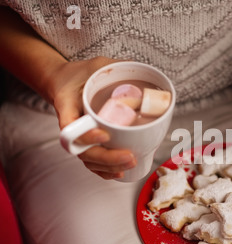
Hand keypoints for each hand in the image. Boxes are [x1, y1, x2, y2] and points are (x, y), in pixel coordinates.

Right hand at [49, 57, 136, 178]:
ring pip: (88, 160)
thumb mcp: (98, 65)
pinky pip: (92, 163)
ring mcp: (77, 137)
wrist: (65, 82)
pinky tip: (120, 173)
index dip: (86, 136)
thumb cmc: (82, 74)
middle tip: (129, 156)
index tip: (105, 135)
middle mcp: (70, 125)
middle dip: (107, 157)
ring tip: (131, 163)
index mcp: (67, 104)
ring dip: (109, 166)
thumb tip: (148, 72)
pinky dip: (105, 171)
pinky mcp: (86, 144)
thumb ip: (119, 67)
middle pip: (83, 151)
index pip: (70, 127)